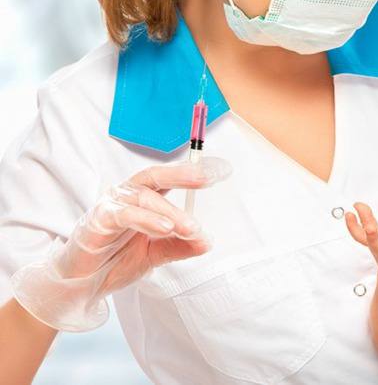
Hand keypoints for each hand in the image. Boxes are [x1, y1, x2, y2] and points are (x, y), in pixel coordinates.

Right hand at [11, 158, 231, 331]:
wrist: (81, 284)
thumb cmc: (114, 260)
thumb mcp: (156, 254)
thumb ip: (180, 246)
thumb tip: (208, 241)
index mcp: (142, 201)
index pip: (168, 180)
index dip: (191, 174)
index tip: (218, 171)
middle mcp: (126, 198)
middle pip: (154, 177)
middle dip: (181, 175)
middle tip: (206, 179)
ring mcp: (110, 207)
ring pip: (142, 197)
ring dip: (169, 211)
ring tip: (189, 227)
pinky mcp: (96, 222)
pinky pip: (122, 214)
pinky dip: (145, 219)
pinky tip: (164, 228)